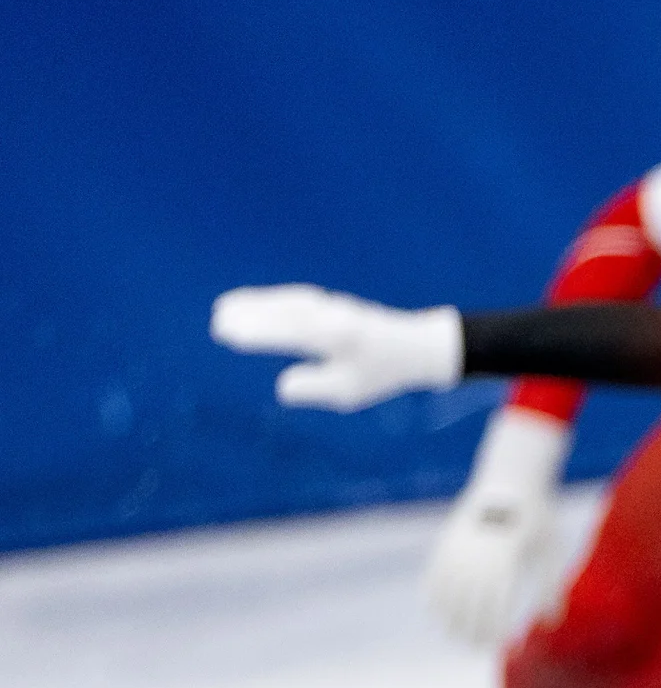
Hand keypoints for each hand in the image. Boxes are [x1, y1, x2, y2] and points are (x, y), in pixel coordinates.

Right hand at [209, 285, 464, 410]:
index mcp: (339, 337)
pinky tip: (248, 302)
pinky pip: (294, 297)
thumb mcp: (351, 391)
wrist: (415, 346)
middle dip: (252, 315)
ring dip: (256, 302)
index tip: (230, 334)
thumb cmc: (380, 373)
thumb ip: (317, 388)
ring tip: (223, 309)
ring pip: (288, 301)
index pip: (292, 332)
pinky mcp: (330, 302)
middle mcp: (334, 316)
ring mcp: (332, 305)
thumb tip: (283, 386)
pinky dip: (270, 298)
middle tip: (218, 324)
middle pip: (286, 312)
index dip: (260, 332)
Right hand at [424, 409, 569, 644]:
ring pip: (447, 592)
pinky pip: (433, 573)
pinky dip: (432, 594)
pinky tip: (435, 612)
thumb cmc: (538, 518)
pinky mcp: (447, 540)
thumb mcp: (551, 551)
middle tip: (478, 649)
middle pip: (469, 604)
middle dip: (473, 630)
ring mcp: (458, 548)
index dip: (498, 630)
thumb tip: (551, 623)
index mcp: (505, 560)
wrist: (510, 478)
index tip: (504, 647)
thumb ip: (552, 588)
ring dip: (450, 618)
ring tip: (456, 637)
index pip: (496, 606)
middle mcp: (477, 556)